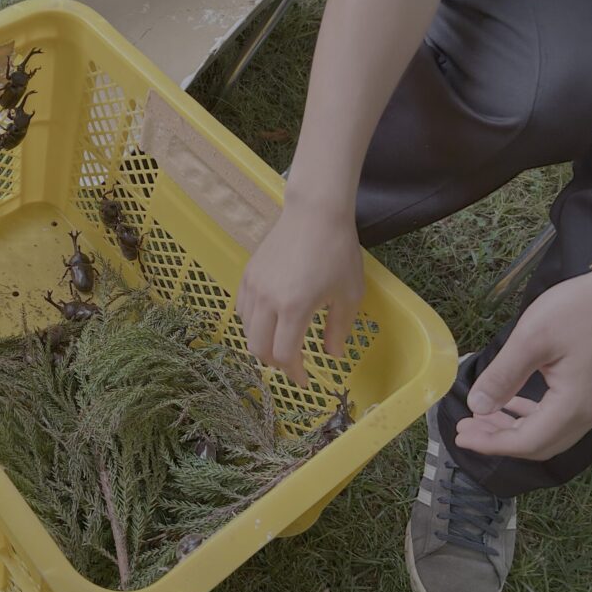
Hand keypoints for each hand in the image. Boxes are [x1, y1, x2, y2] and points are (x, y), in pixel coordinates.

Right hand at [236, 200, 363, 385]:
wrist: (315, 213)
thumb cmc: (338, 251)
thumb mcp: (348, 294)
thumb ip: (338, 329)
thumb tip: (332, 355)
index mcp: (294, 307)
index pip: (284, 354)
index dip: (294, 372)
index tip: (304, 379)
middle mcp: (268, 300)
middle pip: (258, 348)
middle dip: (275, 363)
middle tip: (292, 364)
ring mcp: (254, 286)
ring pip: (247, 329)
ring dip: (262, 343)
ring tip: (280, 344)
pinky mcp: (248, 274)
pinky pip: (242, 309)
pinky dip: (252, 323)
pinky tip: (268, 321)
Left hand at [456, 268, 591, 460]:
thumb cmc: (581, 310)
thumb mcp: (531, 339)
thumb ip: (502, 376)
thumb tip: (477, 406)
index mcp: (574, 405)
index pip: (528, 442)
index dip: (491, 444)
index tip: (461, 437)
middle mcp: (589, 413)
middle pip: (539, 444)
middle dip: (499, 440)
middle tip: (465, 430)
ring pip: (549, 432)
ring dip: (514, 429)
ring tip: (481, 418)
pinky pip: (559, 416)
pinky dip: (531, 416)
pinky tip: (511, 404)